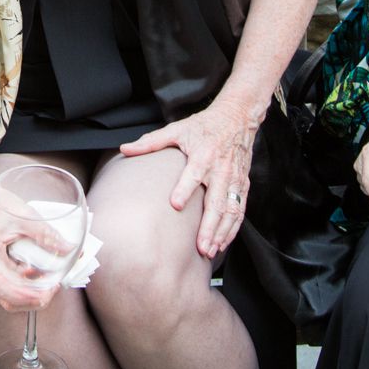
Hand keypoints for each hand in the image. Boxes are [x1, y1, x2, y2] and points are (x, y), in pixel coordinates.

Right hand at [0, 210, 66, 312]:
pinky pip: (9, 291)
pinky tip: (40, 283)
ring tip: (50, 287)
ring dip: (31, 298)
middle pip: (6, 298)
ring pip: (8, 299)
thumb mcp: (24, 216)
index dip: (21, 294)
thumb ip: (45, 233)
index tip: (44, 291)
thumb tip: (68, 249)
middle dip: (33, 299)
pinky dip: (26, 292)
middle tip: (54, 289)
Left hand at [119, 102, 257, 258]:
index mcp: (204, 154)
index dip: (185, 188)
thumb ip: (152, 141)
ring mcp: (235, 179)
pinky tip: (223, 242)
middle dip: (209, 226)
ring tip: (210, 251)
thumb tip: (125, 148)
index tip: (175, 205)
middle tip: (200, 247)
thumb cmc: (204, 126)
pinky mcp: (243, 185)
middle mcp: (222, 169)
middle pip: (217, 201)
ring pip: (231, 210)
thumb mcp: (177, 129)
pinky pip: (240, 210)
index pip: (194, 173)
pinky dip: (233, 228)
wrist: (237, 118)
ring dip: (221, 232)